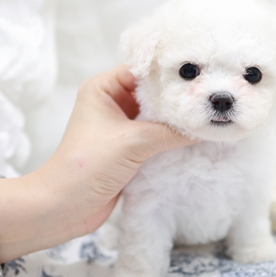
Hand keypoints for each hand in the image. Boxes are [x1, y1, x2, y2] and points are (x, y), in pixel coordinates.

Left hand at [0, 65, 195, 256]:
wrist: (64, 208)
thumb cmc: (86, 166)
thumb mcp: (132, 143)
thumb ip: (170, 132)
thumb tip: (205, 125)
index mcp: (103, 89)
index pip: (142, 68)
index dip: (170, 69)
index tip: (201, 69)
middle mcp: (112, 103)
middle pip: (153, 91)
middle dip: (179, 95)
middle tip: (211, 93)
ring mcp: (121, 127)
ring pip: (157, 115)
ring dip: (178, 118)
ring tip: (209, 113)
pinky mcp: (129, 149)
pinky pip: (157, 136)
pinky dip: (174, 137)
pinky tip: (198, 136)